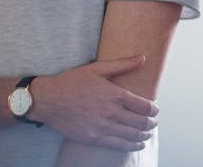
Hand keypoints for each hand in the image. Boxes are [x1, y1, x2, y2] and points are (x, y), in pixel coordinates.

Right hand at [28, 55, 157, 151]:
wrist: (47, 100)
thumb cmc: (72, 82)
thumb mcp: (98, 69)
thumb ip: (123, 65)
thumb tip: (143, 57)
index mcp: (115, 95)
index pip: (145, 106)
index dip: (154, 109)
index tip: (155, 109)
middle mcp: (111, 113)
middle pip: (142, 122)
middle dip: (152, 123)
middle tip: (154, 122)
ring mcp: (102, 128)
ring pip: (133, 135)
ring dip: (144, 135)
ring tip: (148, 133)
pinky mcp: (93, 139)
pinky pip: (119, 146)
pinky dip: (132, 145)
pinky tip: (137, 144)